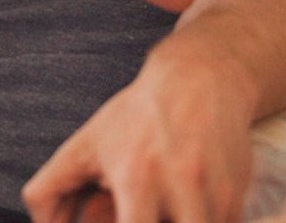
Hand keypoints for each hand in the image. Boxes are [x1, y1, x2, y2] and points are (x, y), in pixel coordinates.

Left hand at [23, 50, 253, 222]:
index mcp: (136, 177)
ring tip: (162, 209)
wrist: (201, 77)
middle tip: (141, 213)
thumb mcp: (85, 146)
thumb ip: (50, 191)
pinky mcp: (236, 198)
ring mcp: (213, 194)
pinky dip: (201, 222)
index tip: (123, 219)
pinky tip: (186, 208)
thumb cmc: (136, 117)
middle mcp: (180, 186)